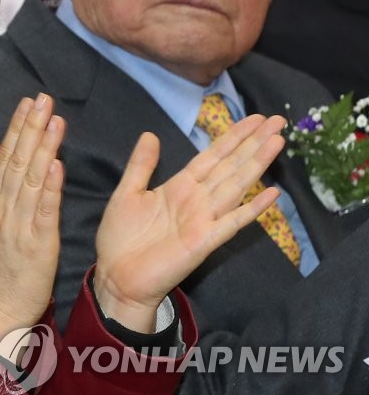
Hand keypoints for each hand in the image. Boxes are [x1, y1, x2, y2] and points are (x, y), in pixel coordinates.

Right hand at [0, 94, 64, 348]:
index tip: (27, 102)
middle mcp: (1, 209)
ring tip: (55, 120)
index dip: (16, 129)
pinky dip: (50, 188)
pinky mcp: (37, 244)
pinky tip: (57, 165)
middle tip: (43, 99)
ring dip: (43, 148)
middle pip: (17, 161)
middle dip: (30, 127)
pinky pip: (44, 211)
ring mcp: (18, 225)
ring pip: (31, 179)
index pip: (3, 157)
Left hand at [93, 114, 284, 331]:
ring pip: (235, 185)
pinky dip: (252, 209)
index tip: (254, 118)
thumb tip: (151, 134)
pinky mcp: (204, 241)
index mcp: (179, 186)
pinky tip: (271, 195)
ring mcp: (203, 219)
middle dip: (252, 143)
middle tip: (277, 120)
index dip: (232, 137)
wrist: (116, 276)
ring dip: (256, 164)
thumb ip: (141, 165)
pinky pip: (232, 222)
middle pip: (230, 165)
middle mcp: (197, 199)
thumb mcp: (127, 193)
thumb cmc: (121, 237)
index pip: (212, 156)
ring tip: (277, 142)